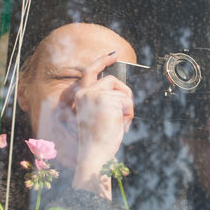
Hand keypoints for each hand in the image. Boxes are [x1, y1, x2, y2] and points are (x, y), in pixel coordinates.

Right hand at [72, 52, 133, 198]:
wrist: (94, 155)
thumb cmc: (99, 140)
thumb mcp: (100, 116)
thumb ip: (105, 101)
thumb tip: (123, 93)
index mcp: (80, 97)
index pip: (90, 72)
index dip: (101, 61)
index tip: (113, 55)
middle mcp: (85, 93)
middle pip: (112, 80)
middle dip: (124, 94)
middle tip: (126, 112)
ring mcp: (95, 95)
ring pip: (122, 92)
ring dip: (127, 108)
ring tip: (120, 123)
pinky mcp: (106, 99)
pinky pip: (127, 101)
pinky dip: (129, 113)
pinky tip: (121, 125)